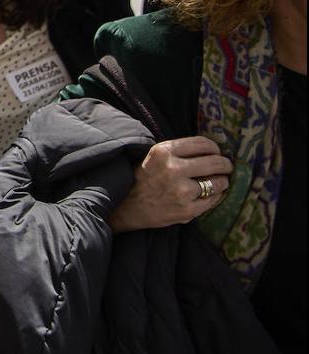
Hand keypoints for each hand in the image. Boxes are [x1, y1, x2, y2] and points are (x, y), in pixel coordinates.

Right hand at [109, 136, 232, 232]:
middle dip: (225, 164)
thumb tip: (212, 150)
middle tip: (226, 166)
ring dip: (222, 181)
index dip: (214, 147)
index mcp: (163, 151)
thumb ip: (178, 152)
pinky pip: (213, 200)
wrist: (126, 207)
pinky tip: (211, 194)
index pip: (202, 143)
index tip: (216, 152)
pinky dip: (216, 196)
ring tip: (219, 181)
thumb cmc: (143, 179)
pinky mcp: (187, 210)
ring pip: (218, 182)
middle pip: (215, 162)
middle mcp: (172, 169)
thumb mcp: (153, 157)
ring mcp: (181, 191)